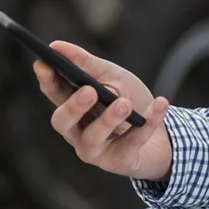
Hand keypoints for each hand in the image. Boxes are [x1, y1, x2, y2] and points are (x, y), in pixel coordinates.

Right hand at [33, 42, 173, 181]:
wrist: (164, 136)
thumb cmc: (132, 103)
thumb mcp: (114, 77)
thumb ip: (88, 65)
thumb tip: (57, 46)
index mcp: (74, 107)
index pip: (53, 93)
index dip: (46, 79)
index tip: (44, 62)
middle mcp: (78, 131)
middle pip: (62, 122)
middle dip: (73, 106)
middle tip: (89, 91)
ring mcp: (96, 150)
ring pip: (92, 137)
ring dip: (109, 118)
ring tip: (124, 103)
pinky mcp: (119, 161)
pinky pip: (132, 143)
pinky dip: (148, 121)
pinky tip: (160, 103)